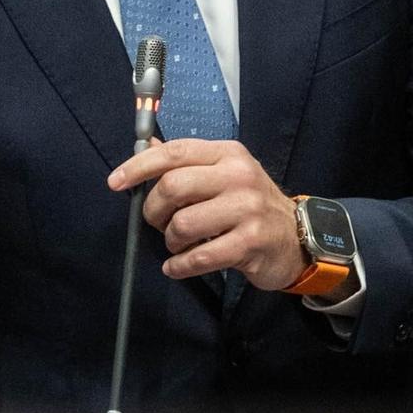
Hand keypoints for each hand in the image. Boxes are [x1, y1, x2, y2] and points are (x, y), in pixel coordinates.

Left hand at [107, 138, 306, 290]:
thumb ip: (187, 162)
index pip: (175, 152)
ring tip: (177, 244)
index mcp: (227, 154)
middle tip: (157, 223)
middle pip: (173, 187)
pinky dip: (179, 265)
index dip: (139, 166)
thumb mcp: (224, 173)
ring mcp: (247, 209)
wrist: (297, 237)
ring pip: (183, 224)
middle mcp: (239, 176)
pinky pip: (199, 256)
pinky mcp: (251, 243)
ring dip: (170, 240)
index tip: (115, 182)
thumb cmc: (250, 204)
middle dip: (154, 210)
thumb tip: (149, 146)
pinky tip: (176, 266)